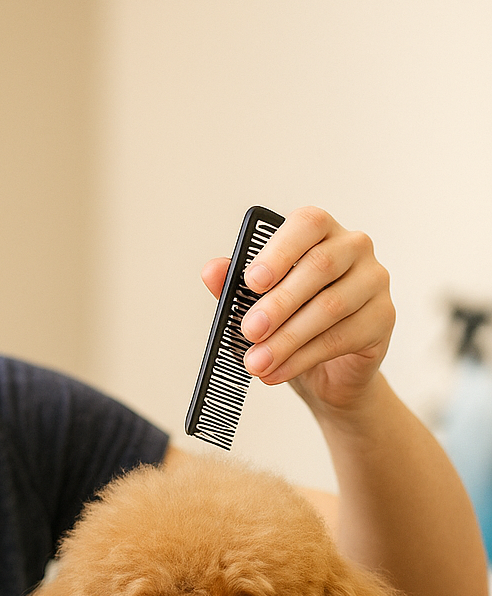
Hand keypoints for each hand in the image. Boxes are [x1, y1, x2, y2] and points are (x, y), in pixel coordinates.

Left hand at [201, 206, 394, 413]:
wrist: (328, 372)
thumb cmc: (292, 323)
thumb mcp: (258, 305)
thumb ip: (236, 285)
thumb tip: (212, 271)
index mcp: (321, 232)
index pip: (308, 224)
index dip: (280, 251)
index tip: (252, 281)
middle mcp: (354, 248)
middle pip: (319, 267)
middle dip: (278, 303)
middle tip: (249, 331)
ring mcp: (374, 281)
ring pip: (330, 306)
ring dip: (287, 339)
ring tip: (256, 362)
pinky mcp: (384, 318)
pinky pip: (342, 337)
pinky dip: (302, 358)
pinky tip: (277, 372)